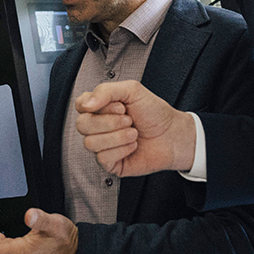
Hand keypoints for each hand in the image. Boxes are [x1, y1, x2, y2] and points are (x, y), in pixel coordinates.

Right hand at [75, 80, 196, 176]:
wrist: (173, 135)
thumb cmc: (154, 113)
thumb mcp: (132, 90)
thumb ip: (106, 90)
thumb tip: (86, 104)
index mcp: (101, 108)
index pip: (80, 105)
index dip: (95, 105)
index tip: (118, 105)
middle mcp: (99, 127)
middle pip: (82, 125)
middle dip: (109, 122)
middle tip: (129, 119)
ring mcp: (103, 145)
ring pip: (91, 142)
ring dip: (118, 136)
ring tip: (133, 133)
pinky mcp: (110, 163)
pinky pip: (102, 157)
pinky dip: (121, 149)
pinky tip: (133, 146)